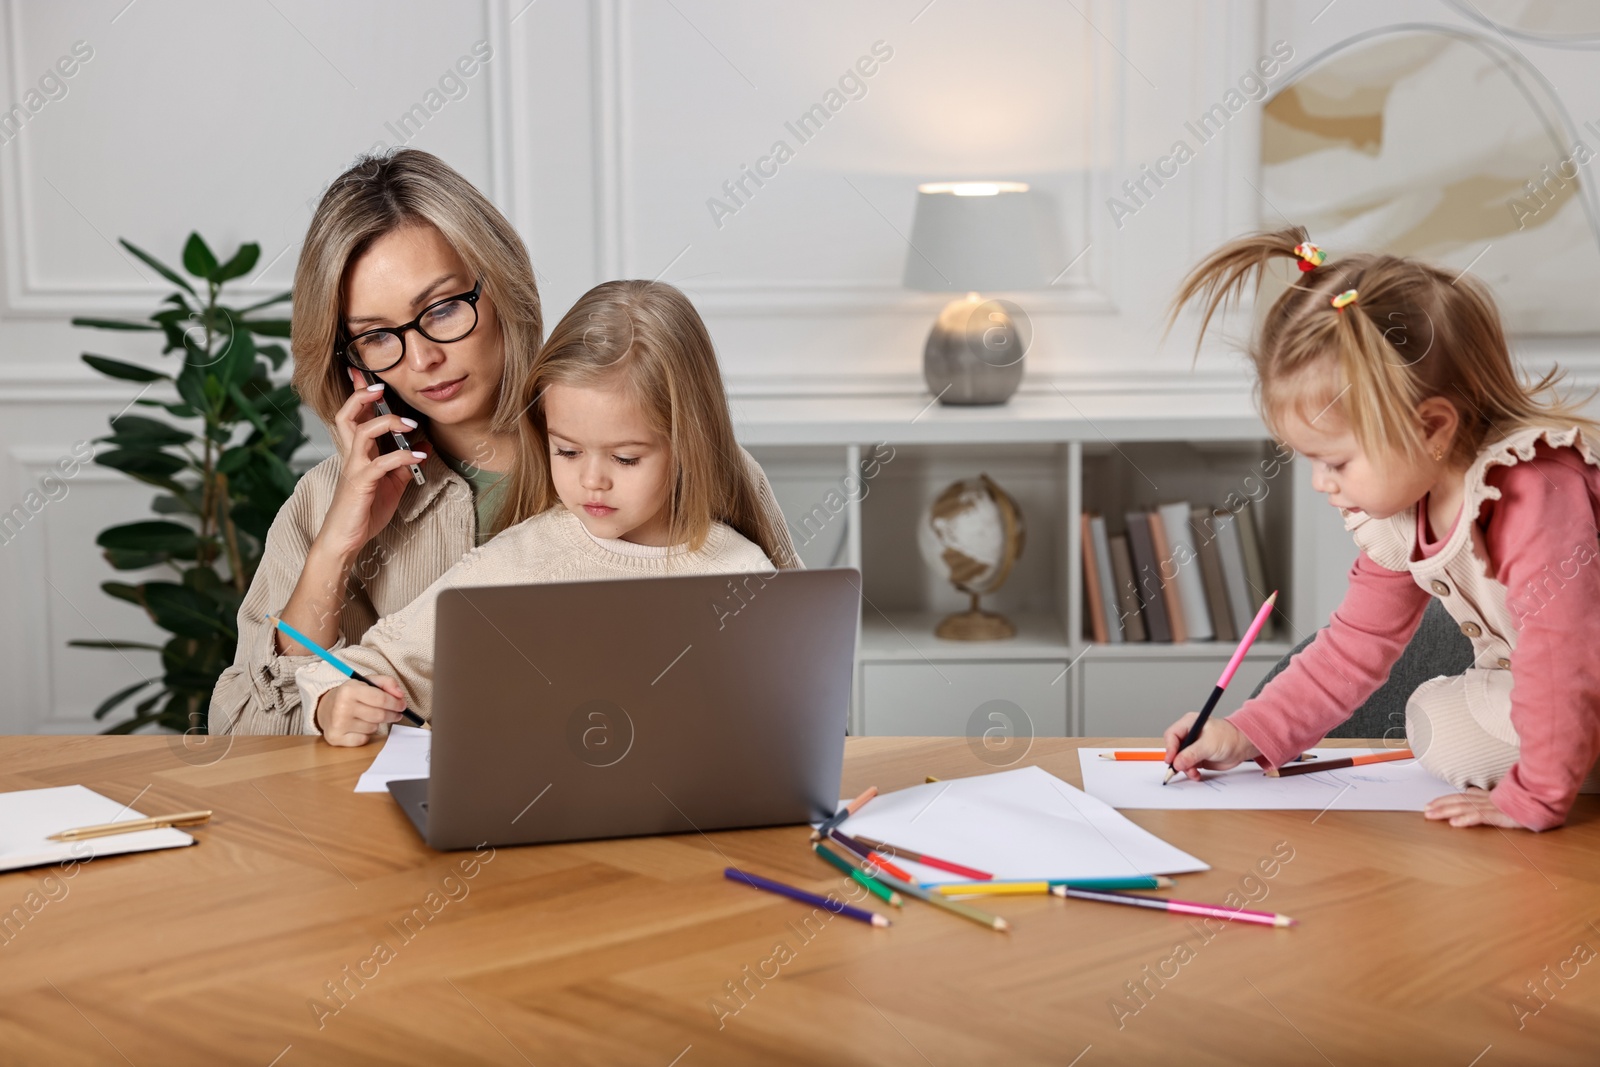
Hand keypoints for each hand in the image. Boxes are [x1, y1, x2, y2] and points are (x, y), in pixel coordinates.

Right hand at [312, 370, 429, 563]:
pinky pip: (380, 463)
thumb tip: (423, 447)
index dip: (357, 393)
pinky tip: (419, 455)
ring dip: (387, 422)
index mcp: (356, 453)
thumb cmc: (364, 511)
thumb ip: (403, 464)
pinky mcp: (360, 483)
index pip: (353, 416)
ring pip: (362, 432)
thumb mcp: (391, 484)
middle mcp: (351, 455)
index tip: (362, 372)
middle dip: (363, 396)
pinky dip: (402, 456)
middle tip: (381, 386)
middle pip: (347, 415)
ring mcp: (354, 468)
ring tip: (410, 423)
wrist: (346, 539)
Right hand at [314, 676, 406, 746]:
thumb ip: (387, 683)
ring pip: (373, 728)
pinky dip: (366, 734)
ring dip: (376, 723)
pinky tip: (359, 727)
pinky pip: (364, 739)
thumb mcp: (367, 682)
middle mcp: (341, 707)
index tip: (402, 705)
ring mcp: (338, 724)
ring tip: (369, 717)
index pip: (381, 699)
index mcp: (349, 690)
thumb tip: (400, 695)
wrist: (326, 707)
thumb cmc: (351, 695)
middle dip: (392, 715)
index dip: (396, 703)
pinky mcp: (336, 738)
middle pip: (379, 715)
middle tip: (396, 713)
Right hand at [1163, 714, 1260, 780]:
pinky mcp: (1197, 757)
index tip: (1171, 760)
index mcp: (1189, 724)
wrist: (1242, 747)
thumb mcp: (1209, 745)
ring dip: (1185, 769)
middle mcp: (1188, 735)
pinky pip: (1188, 766)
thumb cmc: (1229, 738)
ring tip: (1194, 773)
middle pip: (1174, 749)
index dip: (1169, 748)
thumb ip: (1192, 754)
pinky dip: (1191, 772)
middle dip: (1177, 761)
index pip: (1172, 735)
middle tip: (1181, 769)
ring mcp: (1192, 747)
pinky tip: (1196, 774)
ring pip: (1180, 760)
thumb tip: (1177, 763)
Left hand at [1424, 787, 1524, 828]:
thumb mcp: (1502, 799)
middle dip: (1440, 806)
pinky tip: (1455, 823)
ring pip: (1465, 808)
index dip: (1444, 800)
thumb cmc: (1526, 801)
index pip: (1461, 798)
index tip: (1429, 804)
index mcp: (1487, 797)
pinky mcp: (1501, 815)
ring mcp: (1493, 806)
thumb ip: (1485, 796)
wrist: (1544, 799)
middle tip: (1424, 811)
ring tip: (1432, 815)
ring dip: (1446, 812)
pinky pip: (1481, 817)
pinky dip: (1466, 820)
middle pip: (1459, 802)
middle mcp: (1487, 800)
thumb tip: (1469, 792)